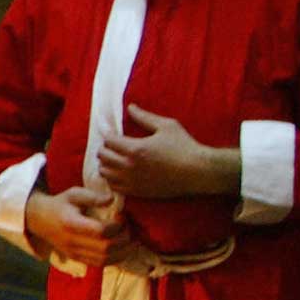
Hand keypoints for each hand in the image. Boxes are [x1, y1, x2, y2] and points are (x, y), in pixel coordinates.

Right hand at [24, 186, 132, 267]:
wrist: (39, 220)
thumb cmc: (59, 204)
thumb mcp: (73, 194)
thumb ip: (92, 196)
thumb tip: (112, 199)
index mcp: (71, 224)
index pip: (100, 231)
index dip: (117, 226)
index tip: (122, 216)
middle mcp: (72, 242)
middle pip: (106, 248)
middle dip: (124, 239)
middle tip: (130, 228)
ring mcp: (74, 252)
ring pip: (105, 259)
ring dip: (123, 252)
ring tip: (132, 240)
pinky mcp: (77, 258)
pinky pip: (100, 264)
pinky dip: (115, 258)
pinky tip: (123, 249)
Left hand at [96, 105, 233, 198]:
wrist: (196, 172)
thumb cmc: (184, 146)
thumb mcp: (166, 126)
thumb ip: (145, 117)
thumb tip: (130, 107)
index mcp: (135, 149)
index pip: (108, 141)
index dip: (107, 133)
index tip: (111, 130)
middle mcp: (129, 166)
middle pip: (103, 156)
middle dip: (105, 147)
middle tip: (112, 143)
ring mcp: (131, 181)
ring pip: (104, 172)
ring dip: (106, 163)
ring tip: (114, 157)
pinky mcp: (136, 192)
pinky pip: (113, 186)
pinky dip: (111, 178)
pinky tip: (119, 172)